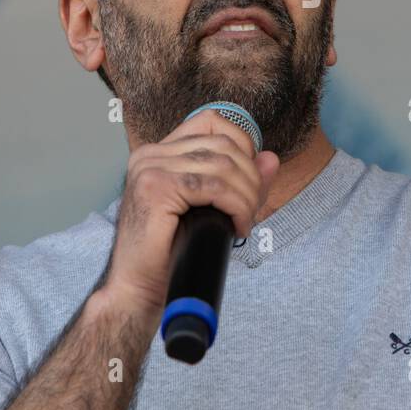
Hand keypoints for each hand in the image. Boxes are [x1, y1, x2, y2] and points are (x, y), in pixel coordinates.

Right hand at [101, 110, 279, 319]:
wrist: (139, 288)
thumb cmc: (170, 252)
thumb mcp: (211, 208)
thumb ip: (240, 181)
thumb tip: (271, 158)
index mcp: (159, 152)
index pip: (210, 121)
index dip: (242, 142)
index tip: (250, 178)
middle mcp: (150, 154)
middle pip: (222, 144)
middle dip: (250, 177)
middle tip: (252, 210)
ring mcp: (150, 168)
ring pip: (222, 165)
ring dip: (246, 195)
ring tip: (245, 220)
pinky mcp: (155, 188)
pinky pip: (213, 186)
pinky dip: (235, 205)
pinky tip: (237, 225)